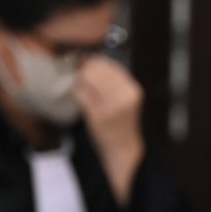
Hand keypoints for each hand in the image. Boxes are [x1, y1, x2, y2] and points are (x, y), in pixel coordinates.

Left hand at [75, 56, 144, 204]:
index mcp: (133, 89)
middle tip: (80, 78)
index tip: (86, 67)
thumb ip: (113, 82)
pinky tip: (81, 100)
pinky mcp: (97, 115)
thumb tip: (89, 61)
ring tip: (82, 90)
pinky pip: (80, 95)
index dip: (94, 63)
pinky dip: (77, 95)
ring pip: (86, 79)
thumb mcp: (125, 99)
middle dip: (84, 71)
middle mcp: (124, 95)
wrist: (124, 150)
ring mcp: (111, 105)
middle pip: (96, 69)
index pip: (109, 64)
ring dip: (79, 82)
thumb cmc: (122, 124)